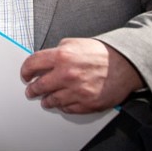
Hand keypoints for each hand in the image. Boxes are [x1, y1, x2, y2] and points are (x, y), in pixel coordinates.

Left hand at [20, 38, 143, 113]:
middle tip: (30, 90)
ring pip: (51, 100)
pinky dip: (62, 106)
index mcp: (62, 56)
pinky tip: (61, 102)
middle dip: (32, 89)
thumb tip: (42, 61)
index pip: (32, 64)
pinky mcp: (87, 103)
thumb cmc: (101, 53)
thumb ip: (56, 51)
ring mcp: (77, 91)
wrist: (126, 65)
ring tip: (44, 99)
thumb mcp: (74, 42)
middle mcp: (67, 74)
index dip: (25, 70)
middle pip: (38, 86)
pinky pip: (67, 108)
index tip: (25, 74)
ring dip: (45, 100)